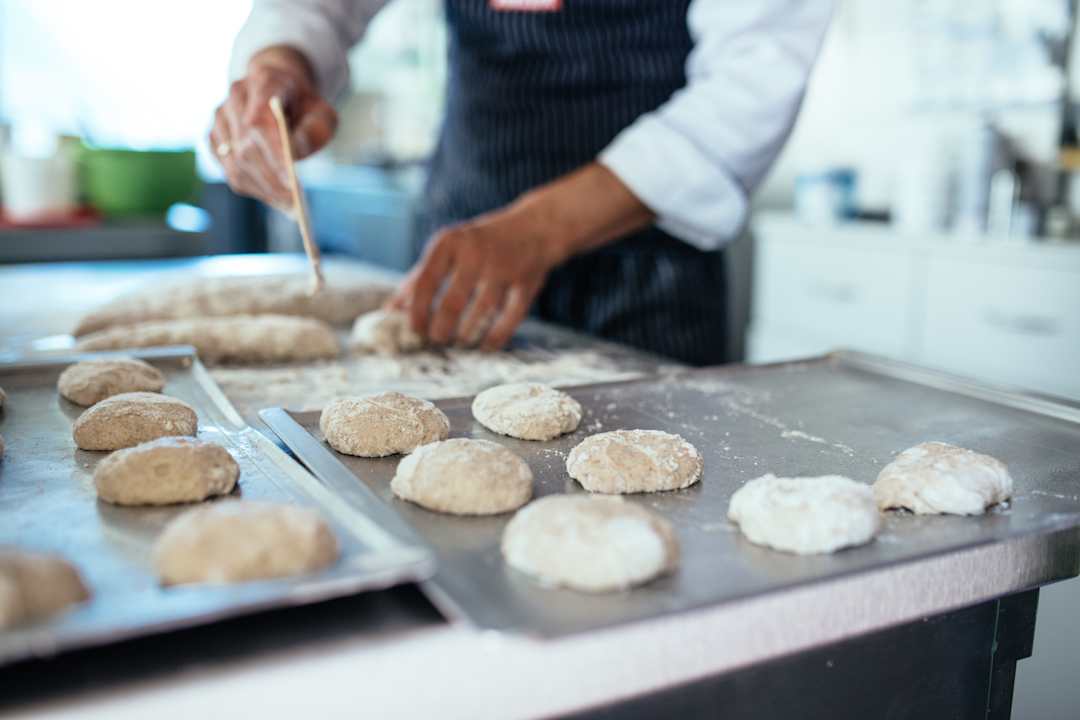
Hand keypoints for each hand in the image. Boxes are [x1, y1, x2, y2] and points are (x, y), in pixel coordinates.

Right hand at [209, 46, 337, 207]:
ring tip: (287, 206)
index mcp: (264, 82)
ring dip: (261, 189)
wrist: (281, 87)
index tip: (292, 184)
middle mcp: (236, 97)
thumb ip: (313, 131)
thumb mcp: (323, 113)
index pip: (259, 123)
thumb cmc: (305, 104)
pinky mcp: (214, 135)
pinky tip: (272, 196)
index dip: (273, 155)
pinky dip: (251, 187)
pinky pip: (228, 169)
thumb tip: (294, 155)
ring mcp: (220, 116)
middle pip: (245, 148)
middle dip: (271, 181)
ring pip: (234, 163)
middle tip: (294, 205)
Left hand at [389, 205, 560, 350]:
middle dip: (441, 328)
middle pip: (452, 302)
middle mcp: (476, 253)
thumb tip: (393, 308)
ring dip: (466, 334)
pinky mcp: (526, 282)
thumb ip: (421, 275)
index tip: (413, 329)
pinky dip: (496, 336)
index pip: (425, 281)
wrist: (536, 226)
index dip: (416, 311)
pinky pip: (510, 317)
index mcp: (451, 242)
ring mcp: (504, 268)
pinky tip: (485, 346)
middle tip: (436, 339)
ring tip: (458, 341)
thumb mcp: (449, 248)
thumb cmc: (482, 242)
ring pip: (481, 312)